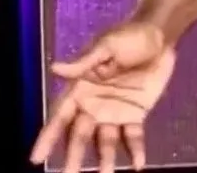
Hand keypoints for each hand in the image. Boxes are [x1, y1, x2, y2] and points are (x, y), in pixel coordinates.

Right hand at [30, 20, 175, 172]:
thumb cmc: (129, 36)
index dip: (47, 137)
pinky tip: (138, 164)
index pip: (59, 117)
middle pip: (80, 135)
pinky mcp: (136, 114)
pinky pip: (133, 136)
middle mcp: (93, 105)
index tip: (36, 159)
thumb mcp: (106, 45)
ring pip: (105, 142)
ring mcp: (114, 112)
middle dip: (73, 155)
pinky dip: (135, 151)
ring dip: (104, 159)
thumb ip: (84, 62)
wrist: (160, 35)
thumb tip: (54, 68)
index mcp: (80, 88)